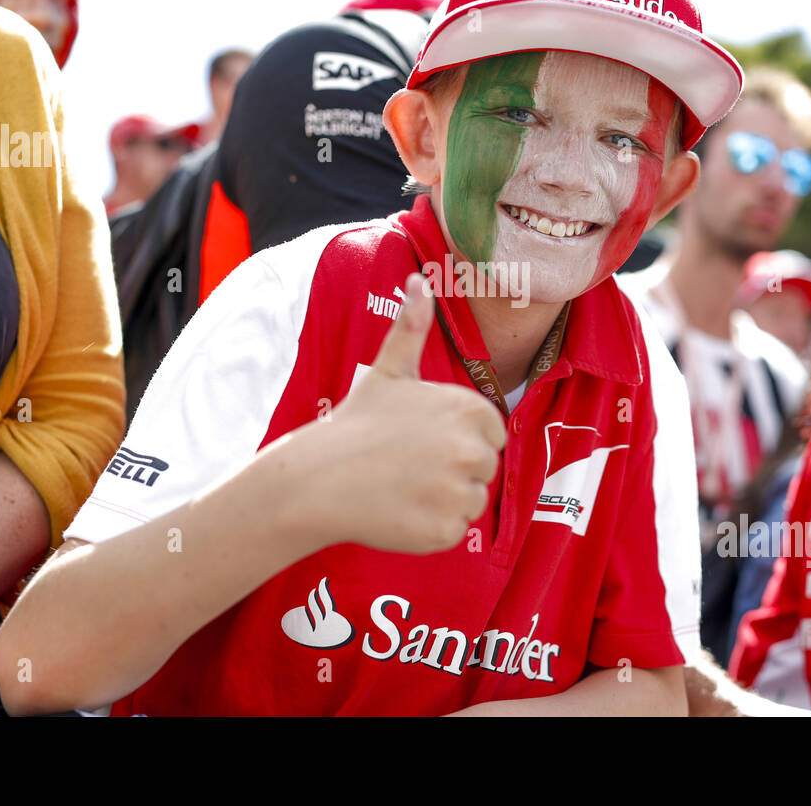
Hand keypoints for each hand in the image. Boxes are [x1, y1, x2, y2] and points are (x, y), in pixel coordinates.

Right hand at [312, 272, 506, 553]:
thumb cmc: (357, 423)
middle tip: (409, 465)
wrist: (318, 478)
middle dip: (453, 469)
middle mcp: (472, 450)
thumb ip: (412, 327)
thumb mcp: (389, 371)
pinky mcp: (446, 531)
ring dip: (444, 499)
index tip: (423, 439)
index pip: (492, 434)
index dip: (459, 438)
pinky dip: (430, 527)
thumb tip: (419, 279)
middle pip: (485, 468)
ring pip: (472, 501)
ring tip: (403, 486)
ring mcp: (459, 492)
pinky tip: (400, 510)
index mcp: (470, 410)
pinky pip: (454, 531)